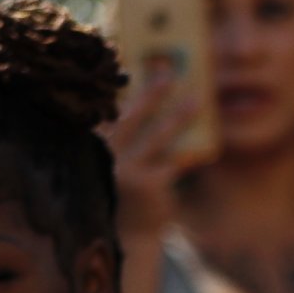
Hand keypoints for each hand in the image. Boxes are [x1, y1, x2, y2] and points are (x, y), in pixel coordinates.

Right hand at [102, 74, 202, 240]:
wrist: (125, 238)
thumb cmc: (120, 192)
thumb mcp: (113, 162)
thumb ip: (119, 134)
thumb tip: (144, 95)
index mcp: (88, 146)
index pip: (102, 108)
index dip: (115, 84)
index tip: (128, 53)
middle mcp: (102, 156)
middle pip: (130, 116)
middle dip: (150, 91)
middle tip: (168, 70)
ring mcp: (126, 171)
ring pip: (158, 137)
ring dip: (180, 116)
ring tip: (197, 100)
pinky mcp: (150, 186)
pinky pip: (176, 161)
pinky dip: (191, 151)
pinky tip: (205, 143)